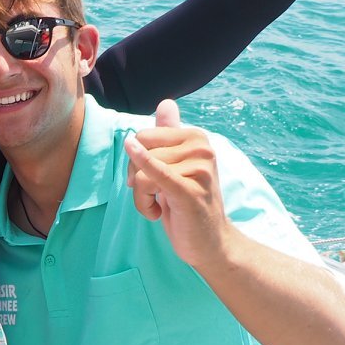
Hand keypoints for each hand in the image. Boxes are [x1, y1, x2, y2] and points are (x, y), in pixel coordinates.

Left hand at [123, 100, 232, 272]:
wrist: (210, 242)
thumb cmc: (188, 204)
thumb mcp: (177, 166)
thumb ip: (169, 136)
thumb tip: (166, 103)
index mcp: (196, 137)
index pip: (144, 137)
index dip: (136, 160)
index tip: (147, 180)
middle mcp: (202, 148)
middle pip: (141, 151)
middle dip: (135, 178)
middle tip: (150, 197)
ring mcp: (199, 169)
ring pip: (142, 173)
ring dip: (140, 198)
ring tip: (156, 209)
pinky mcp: (190, 191)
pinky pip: (154, 177)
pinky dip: (142, 182)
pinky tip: (141, 194)